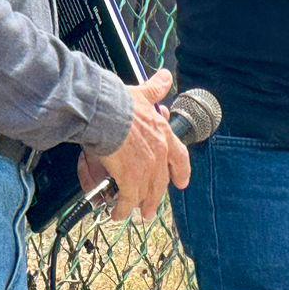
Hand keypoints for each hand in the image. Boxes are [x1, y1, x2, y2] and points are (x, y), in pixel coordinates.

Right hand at [78, 69, 191, 223]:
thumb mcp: (144, 94)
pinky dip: (122, 208)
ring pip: (146, 194)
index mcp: (163, 135)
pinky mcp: (130, 180)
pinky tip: (117, 213)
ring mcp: (146, 169)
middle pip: (161, 182)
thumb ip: (155, 88)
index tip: (182, 182)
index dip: (181, 171)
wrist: (107, 114)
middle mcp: (159, 155)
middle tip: (151, 208)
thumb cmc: (121, 103)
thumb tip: (165, 76)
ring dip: (140, 205)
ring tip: (134, 213)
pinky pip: (127, 200)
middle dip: (156, 197)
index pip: (179, 158)